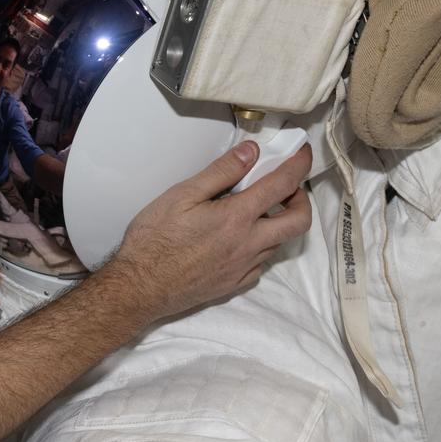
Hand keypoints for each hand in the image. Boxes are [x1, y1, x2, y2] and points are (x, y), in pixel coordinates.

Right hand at [95, 141, 313, 324]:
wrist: (138, 288)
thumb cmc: (153, 241)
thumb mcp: (182, 195)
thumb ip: (221, 172)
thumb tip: (251, 152)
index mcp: (237, 217)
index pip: (283, 185)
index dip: (298, 164)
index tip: (301, 152)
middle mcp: (248, 244)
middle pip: (299, 222)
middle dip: (301, 200)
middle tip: (286, 189)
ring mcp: (243, 267)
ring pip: (279, 243)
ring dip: (277, 223)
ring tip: (254, 211)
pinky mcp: (234, 284)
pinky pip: (260, 265)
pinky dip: (259, 248)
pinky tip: (238, 241)